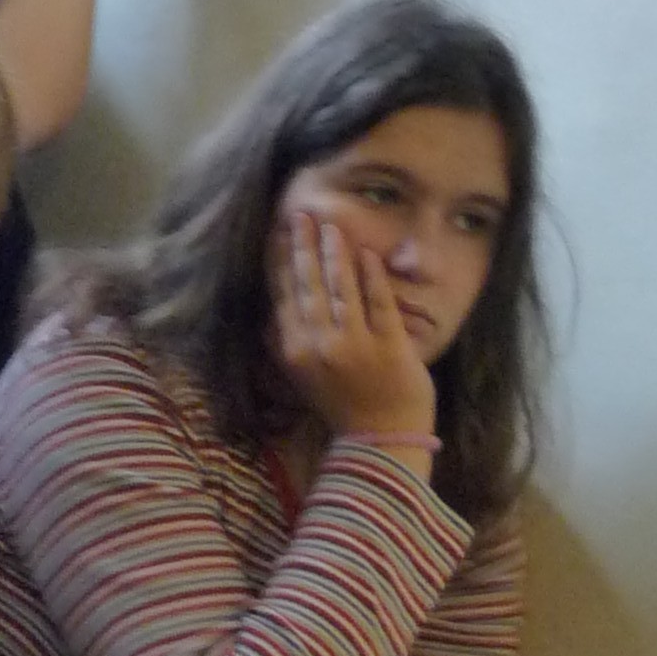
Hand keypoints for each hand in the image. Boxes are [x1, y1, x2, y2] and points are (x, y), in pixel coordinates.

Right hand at [271, 208, 435, 441]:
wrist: (380, 441)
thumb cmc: (342, 406)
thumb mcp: (302, 378)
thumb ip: (284, 346)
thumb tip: (269, 314)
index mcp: (294, 352)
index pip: (283, 295)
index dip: (280, 260)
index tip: (278, 231)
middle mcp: (319, 345)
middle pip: (309, 285)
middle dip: (303, 246)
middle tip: (301, 214)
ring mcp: (354, 345)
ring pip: (341, 289)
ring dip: (335, 253)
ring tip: (332, 226)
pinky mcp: (388, 347)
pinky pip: (378, 304)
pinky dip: (372, 277)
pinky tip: (367, 254)